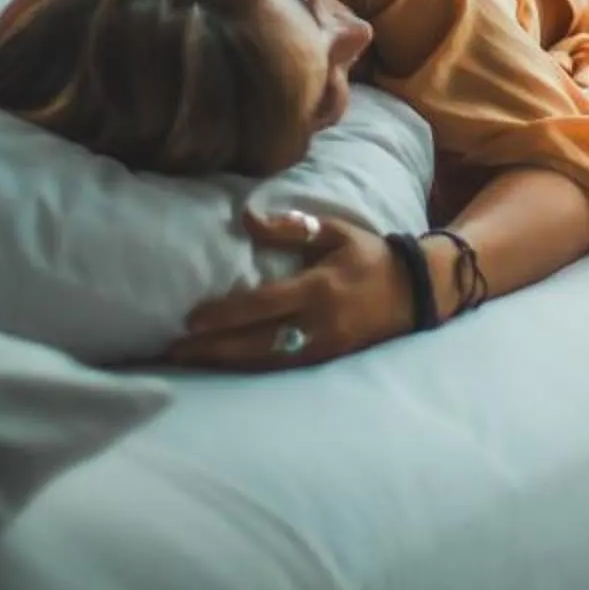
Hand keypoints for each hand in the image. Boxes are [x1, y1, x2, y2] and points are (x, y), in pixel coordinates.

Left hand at [165, 209, 413, 371]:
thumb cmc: (369, 256)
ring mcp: (322, 347)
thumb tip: (246, 220)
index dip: (224, 315)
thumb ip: (291, 228)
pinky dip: (250, 369)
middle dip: (212, 349)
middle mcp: (317, 323)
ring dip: (225, 364)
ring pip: (265, 361)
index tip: (190, 320)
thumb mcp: (334, 232)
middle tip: (173, 352)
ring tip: (190, 363)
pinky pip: (281, 368)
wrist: (415, 291)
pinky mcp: (326, 360)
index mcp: (317, 288)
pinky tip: (226, 368)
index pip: (261, 305)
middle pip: (255, 342)